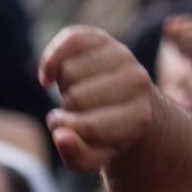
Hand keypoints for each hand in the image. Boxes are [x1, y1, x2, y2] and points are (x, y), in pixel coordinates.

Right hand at [39, 27, 155, 171]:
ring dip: (62, 85)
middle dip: (66, 107)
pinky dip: (50, 60)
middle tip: (75, 110)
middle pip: (75, 97)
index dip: (67, 129)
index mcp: (140, 117)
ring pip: (68, 71)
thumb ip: (76, 154)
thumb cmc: (104, 131)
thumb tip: (60, 136)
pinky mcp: (102, 37)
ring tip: (76, 91)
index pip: (88, 126)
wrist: (121, 100)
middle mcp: (138, 82)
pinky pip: (65, 42)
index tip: (67, 131)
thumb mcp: (93, 153)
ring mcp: (122, 55)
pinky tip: (51, 76)